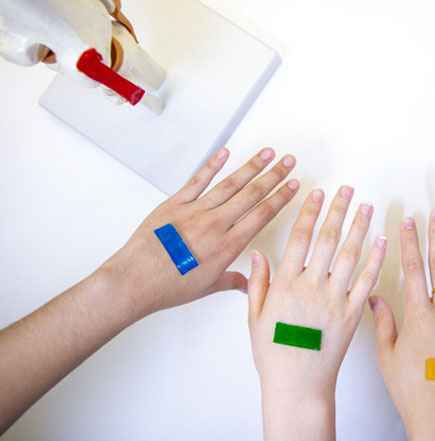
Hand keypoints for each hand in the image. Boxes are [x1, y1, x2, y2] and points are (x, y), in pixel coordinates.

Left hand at [104, 146, 298, 317]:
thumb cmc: (169, 286)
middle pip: (252, 193)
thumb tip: (248, 284)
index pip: (263, 214)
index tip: (293, 186)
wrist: (135, 280)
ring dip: (252, 166)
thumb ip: (231, 281)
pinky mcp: (175, 204)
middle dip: (274, 175)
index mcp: (228, 245)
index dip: (281, 198)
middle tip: (289, 161)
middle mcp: (216, 224)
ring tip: (267, 153)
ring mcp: (196, 211)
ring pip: (230, 183)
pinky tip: (225, 153)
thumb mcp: (207, 287)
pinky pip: (198, 180)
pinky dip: (212, 165)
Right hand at [248, 186, 385, 440]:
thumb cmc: (274, 355)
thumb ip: (257, 283)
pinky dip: (375, 259)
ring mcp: (334, 300)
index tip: (318, 192)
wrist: (298, 387)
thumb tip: (258, 254)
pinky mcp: (352, 314)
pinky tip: (381, 241)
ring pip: (350, 255)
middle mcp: (311, 287)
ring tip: (366, 206)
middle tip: (347, 190)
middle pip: (328, 239)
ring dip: (359, 227)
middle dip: (338, 210)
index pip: (299, 237)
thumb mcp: (254, 318)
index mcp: (285, 284)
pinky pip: (366, 281)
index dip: (310, 212)